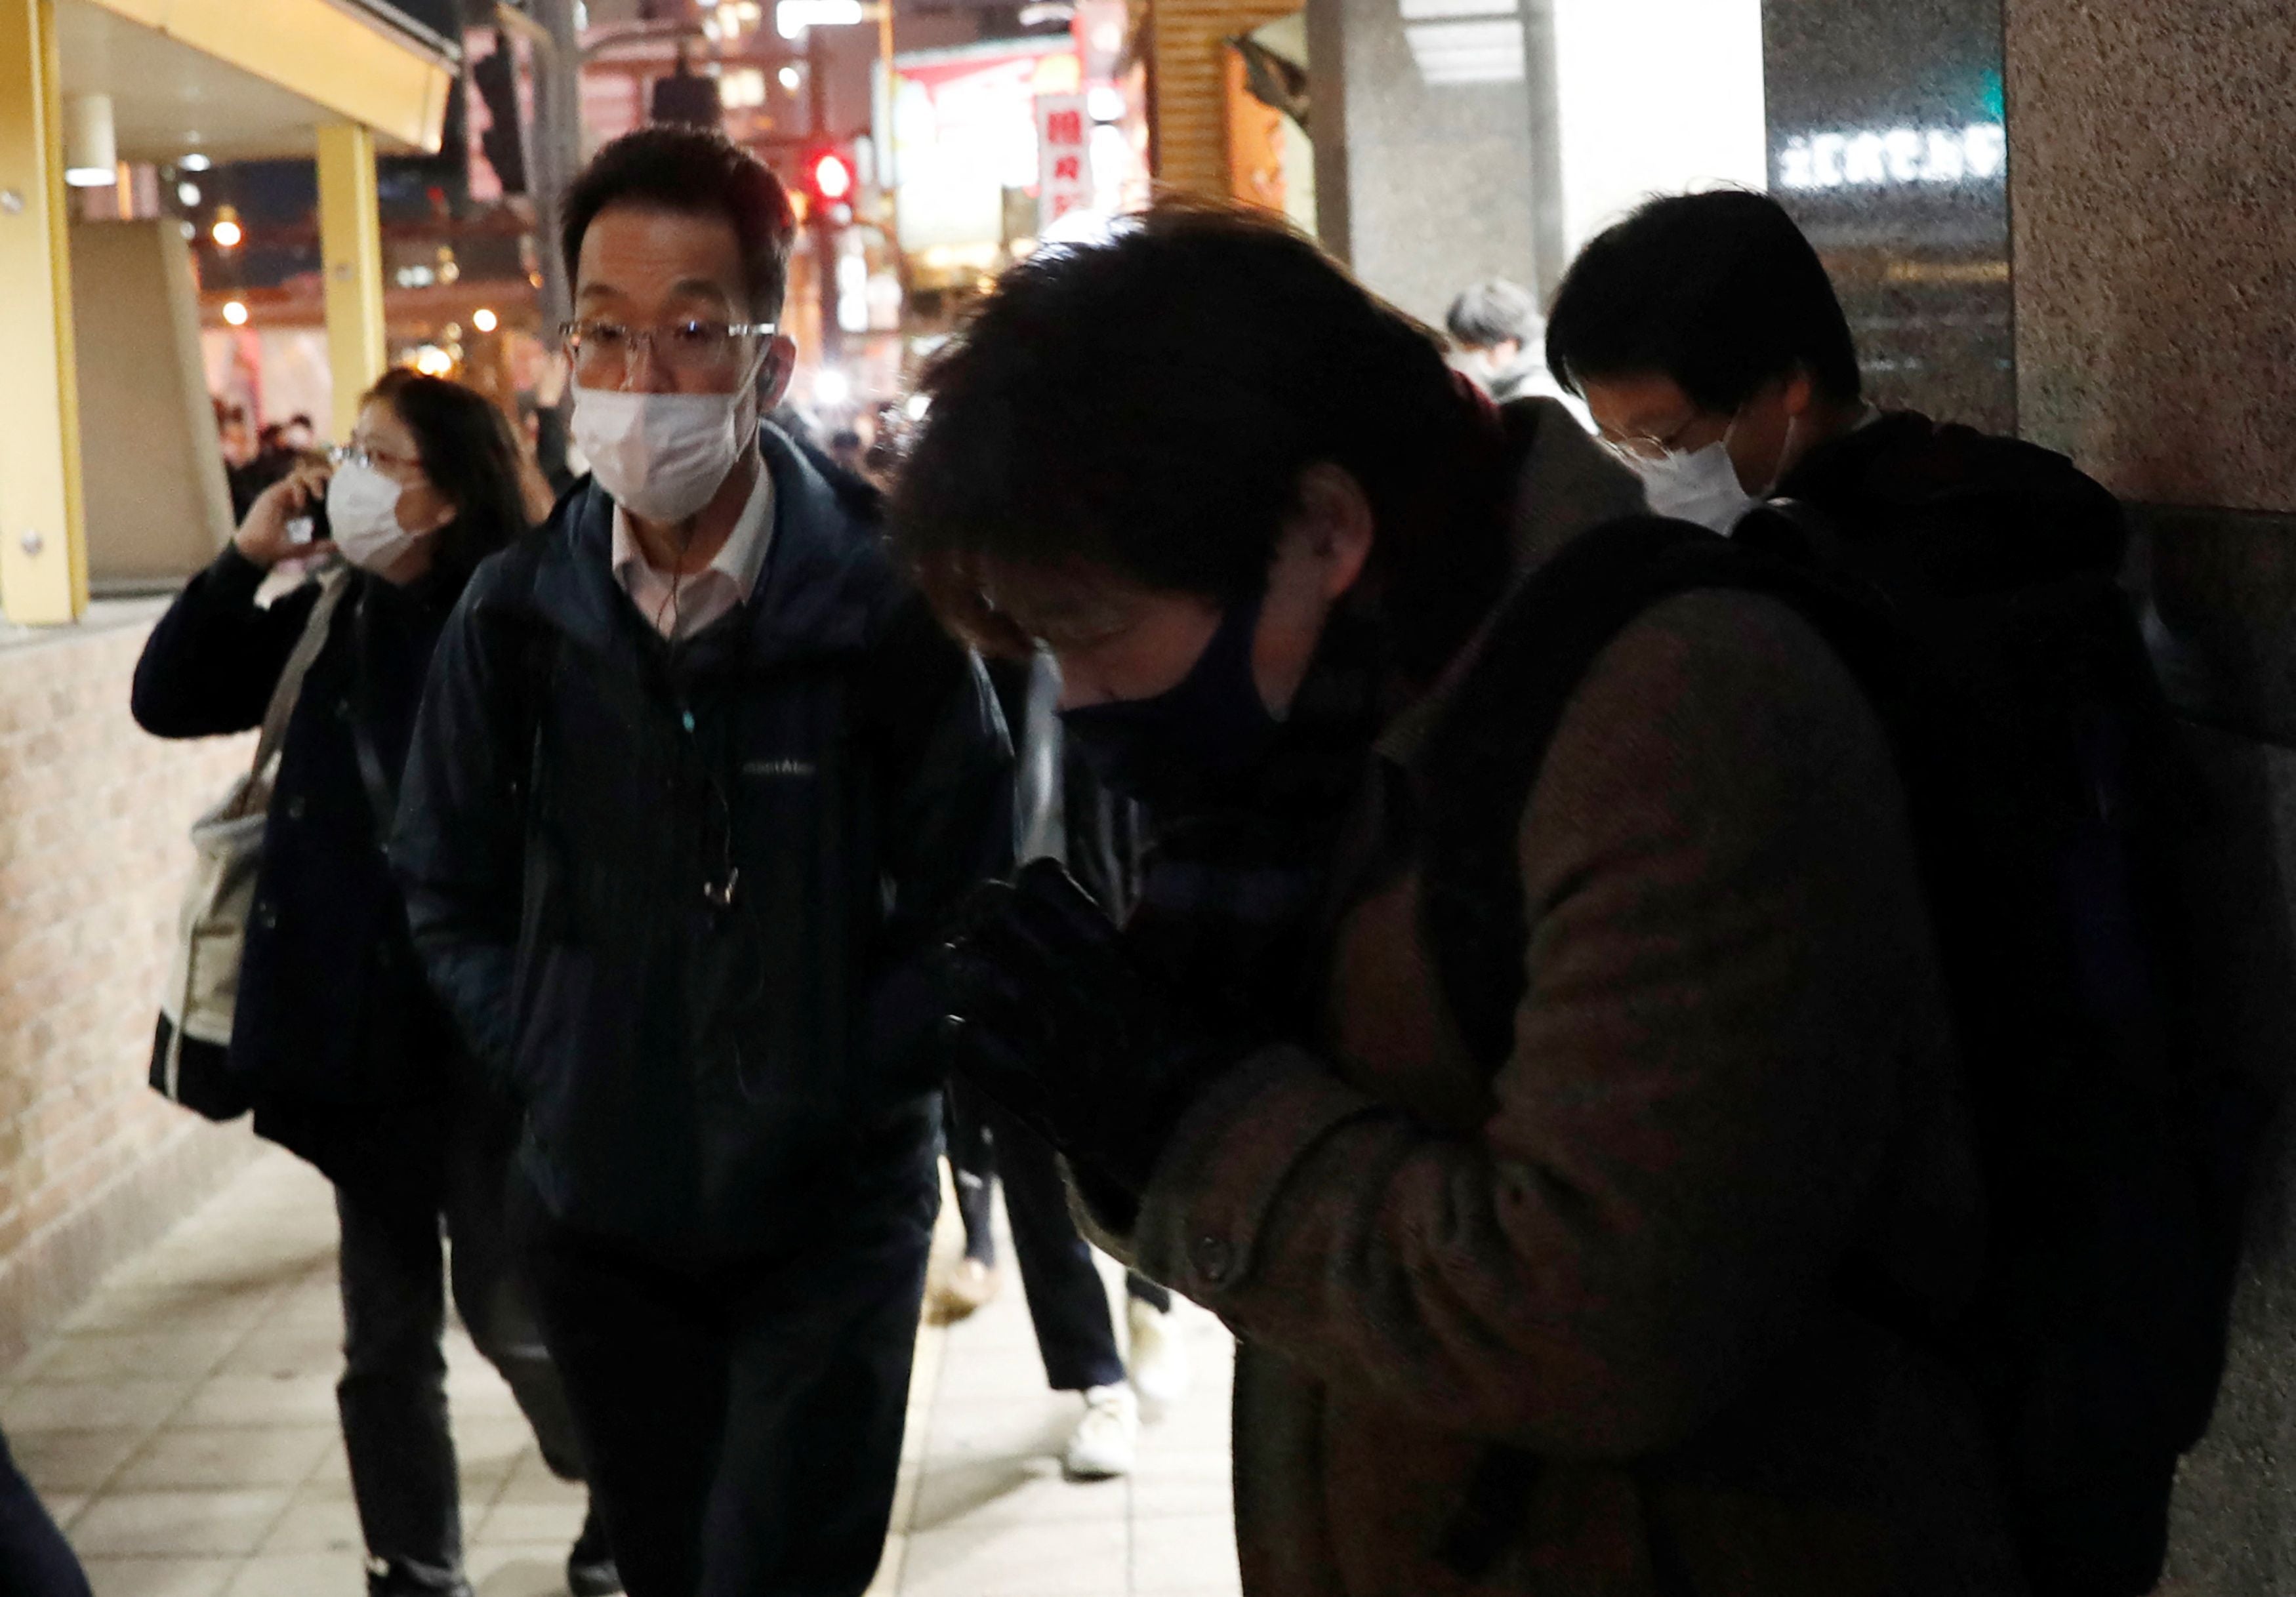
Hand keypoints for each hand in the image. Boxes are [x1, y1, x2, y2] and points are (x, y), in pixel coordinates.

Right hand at [234, 462, 334, 567]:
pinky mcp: (274, 493)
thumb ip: (323, 545)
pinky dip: (299, 489)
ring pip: (302, 474)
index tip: (343, 492)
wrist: (257, 550)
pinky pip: (291, 482)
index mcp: (304, 507)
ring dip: (314, 481)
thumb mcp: (307, 547)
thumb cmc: (280, 548)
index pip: (319, 487)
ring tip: (319, 497)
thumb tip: (341, 545)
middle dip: (325, 476)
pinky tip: (300, 505)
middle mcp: (295, 497)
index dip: (330, 486)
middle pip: (311, 475)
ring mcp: (284, 494)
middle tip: (334, 485)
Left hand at [934, 859, 1250, 1194]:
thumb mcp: (1199, 986)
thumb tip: (1169, 911)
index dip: (1034, 890)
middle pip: (992, 923)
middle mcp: (1064, 982)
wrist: (1216, 1139)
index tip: (1040, 903)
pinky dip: (968, 1036)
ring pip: (968, 975)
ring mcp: (1039, 1036)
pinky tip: (979, 1036)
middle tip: (1006, 945)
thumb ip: (1159, 951)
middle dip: (994, 928)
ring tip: (989, 987)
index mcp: (1107, 949)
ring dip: (976, 976)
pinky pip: (966, 1044)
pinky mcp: (1028, 1091)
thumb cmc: (1226, 1058)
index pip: (1039, 884)